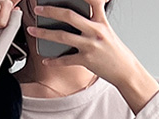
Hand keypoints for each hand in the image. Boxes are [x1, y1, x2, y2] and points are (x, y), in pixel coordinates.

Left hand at [27, 2, 158, 111]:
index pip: (90, 0)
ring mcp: (91, 46)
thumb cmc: (115, 51)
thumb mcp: (107, 30)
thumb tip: (75, 16)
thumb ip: (95, 19)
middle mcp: (95, 31)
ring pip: (63, 37)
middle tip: (37, 9)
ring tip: (32, 31)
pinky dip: (54, 60)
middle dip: (50, 11)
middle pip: (69, 16)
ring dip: (44, 34)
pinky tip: (45, 59)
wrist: (126, 71)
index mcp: (101, 20)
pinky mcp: (87, 61)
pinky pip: (66, 60)